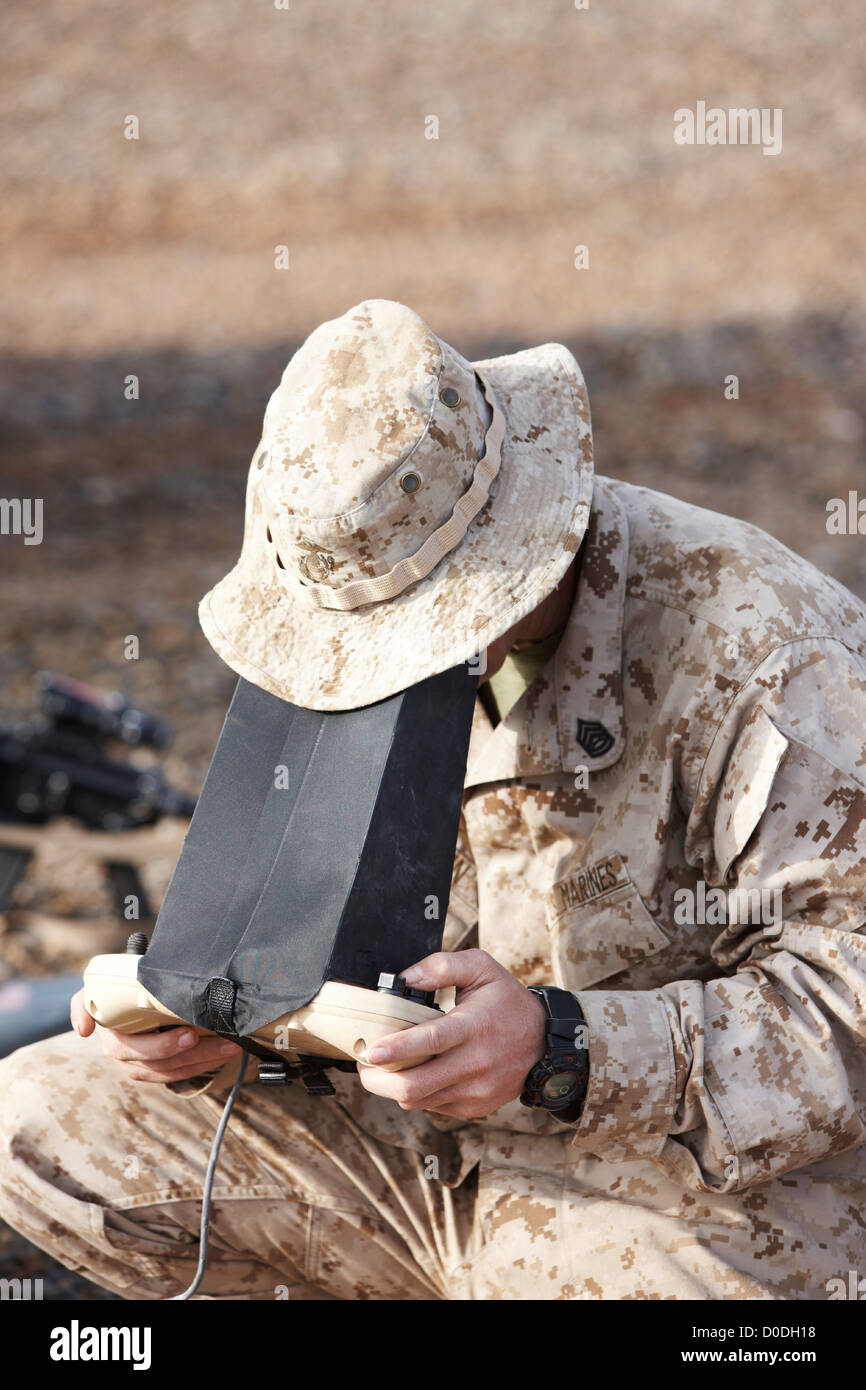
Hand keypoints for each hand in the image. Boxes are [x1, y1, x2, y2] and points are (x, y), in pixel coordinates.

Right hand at [69, 988, 240, 1082]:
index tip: (189, 1034)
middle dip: (193, 1053)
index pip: (133, 1049)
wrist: (117, 1001)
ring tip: (231, 1046)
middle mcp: (123, 1057)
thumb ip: (84, 1004)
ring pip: (174, 1070)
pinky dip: (204, 1064)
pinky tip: (224, 1053)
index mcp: (110, 1037)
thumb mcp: (93, 992)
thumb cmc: (110, 991)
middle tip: (220, 1040)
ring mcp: (140, 1066)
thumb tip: (82, 1030)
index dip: (162, 1045)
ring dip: (206, 1060)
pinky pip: (180, 1073)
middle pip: (160, 1062)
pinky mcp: (155, 1069)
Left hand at [357, 948, 546, 1117]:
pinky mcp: (476, 1106)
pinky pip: (433, 1106)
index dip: (397, 1049)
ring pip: (419, 1100)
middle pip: (416, 1084)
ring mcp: (477, 1090)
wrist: (544, 1041)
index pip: (430, 1042)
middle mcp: (476, 1062)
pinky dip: (417, 1094)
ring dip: (392, 1088)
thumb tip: (406, 978)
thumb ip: (442, 966)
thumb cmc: (507, 1001)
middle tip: (364, 1064)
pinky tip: (415, 1075)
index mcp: (474, 1026)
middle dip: (379, 1079)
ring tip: (381, 1070)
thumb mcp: (481, 967)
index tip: (370, 1051)